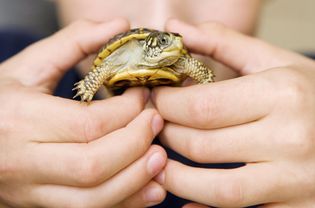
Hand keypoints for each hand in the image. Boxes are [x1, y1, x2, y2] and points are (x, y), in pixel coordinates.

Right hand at [0, 19, 166, 207]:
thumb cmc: (1, 101)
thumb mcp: (30, 66)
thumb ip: (74, 42)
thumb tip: (119, 25)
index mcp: (21, 120)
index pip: (89, 123)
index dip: (128, 110)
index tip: (144, 95)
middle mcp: (25, 161)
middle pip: (94, 164)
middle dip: (136, 143)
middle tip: (157, 122)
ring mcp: (33, 191)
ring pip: (93, 198)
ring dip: (136, 179)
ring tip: (159, 156)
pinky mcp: (43, 206)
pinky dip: (126, 203)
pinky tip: (150, 188)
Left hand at [152, 19, 314, 206]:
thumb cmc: (311, 93)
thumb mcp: (273, 61)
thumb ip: (222, 43)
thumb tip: (176, 29)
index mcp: (281, 95)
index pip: (201, 107)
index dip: (166, 105)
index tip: (155, 100)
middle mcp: (289, 139)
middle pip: (201, 145)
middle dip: (166, 136)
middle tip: (156, 126)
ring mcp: (294, 180)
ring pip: (217, 189)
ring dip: (176, 179)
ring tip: (159, 164)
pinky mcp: (295, 206)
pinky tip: (188, 201)